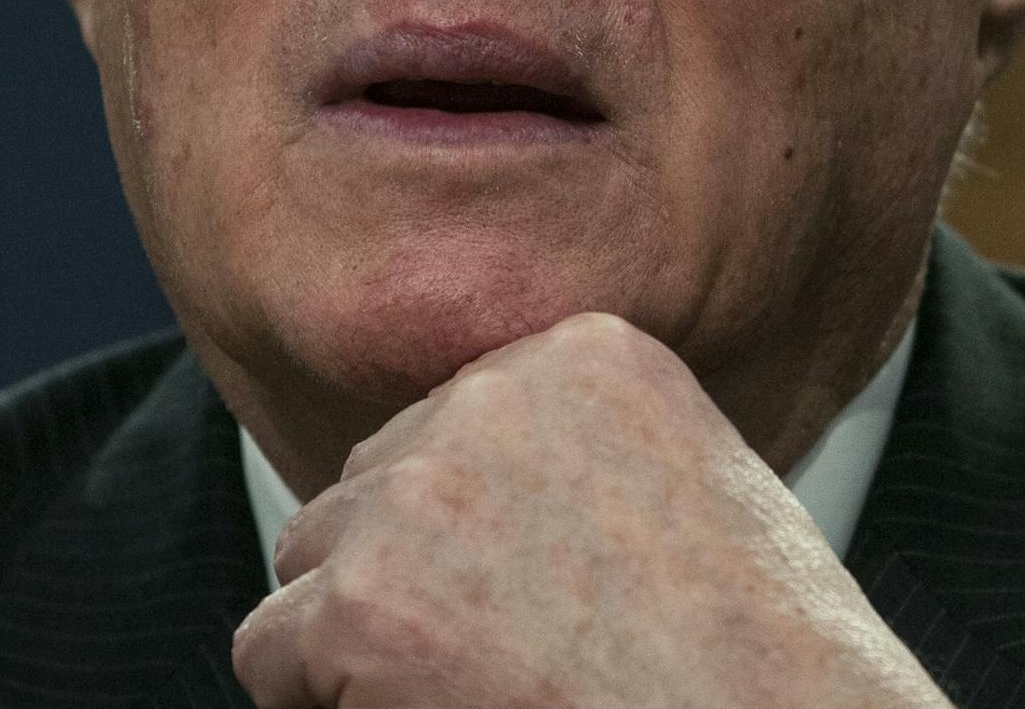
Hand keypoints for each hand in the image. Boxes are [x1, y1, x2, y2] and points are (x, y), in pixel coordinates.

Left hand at [231, 312, 952, 708]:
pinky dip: (324, 698)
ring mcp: (420, 494)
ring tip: (479, 680)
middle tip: (508, 649)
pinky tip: (432, 708)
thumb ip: (569, 449)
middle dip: (411, 567)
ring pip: (313, 556)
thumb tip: (451, 486)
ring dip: (363, 628)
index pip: (454, 419)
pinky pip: (269, 649)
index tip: (549, 586)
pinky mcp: (361, 604)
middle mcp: (494, 396)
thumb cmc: (756, 652)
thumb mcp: (690, 482)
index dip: (479, 522)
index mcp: (585, 351)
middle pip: (375, 477)